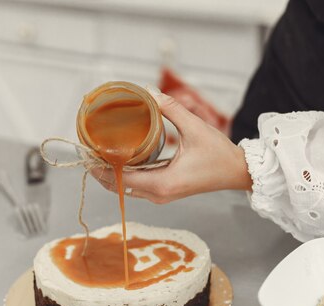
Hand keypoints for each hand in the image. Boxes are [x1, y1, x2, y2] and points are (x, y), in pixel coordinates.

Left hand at [91, 93, 252, 203]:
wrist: (237, 173)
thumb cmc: (219, 154)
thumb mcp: (195, 128)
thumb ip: (172, 109)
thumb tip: (150, 92)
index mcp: (163, 183)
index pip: (121, 178)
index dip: (101, 166)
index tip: (86, 152)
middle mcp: (159, 194)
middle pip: (118, 186)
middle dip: (100, 170)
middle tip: (85, 150)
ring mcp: (162, 195)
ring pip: (126, 188)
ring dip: (110, 174)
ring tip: (96, 154)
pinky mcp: (166, 192)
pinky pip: (137, 186)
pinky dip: (124, 175)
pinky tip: (117, 160)